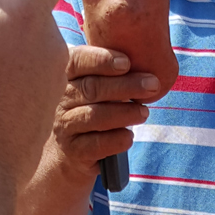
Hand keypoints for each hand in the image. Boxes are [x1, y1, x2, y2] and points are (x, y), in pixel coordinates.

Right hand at [11, 43, 160, 214]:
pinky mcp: (74, 152)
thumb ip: (114, 74)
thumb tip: (150, 63)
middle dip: (126, 85)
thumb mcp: (98, 89)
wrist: (72, 155)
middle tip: (152, 84)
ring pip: (94, 116)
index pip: (77, 61)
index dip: (101, 60)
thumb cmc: (94, 110)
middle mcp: (61, 100)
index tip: (126, 62)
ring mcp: (65, 127)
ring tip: (144, 112)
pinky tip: (129, 137)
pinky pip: (96, 145)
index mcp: (67, 78)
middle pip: (92, 89)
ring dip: (124, 113)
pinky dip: (115, 140)